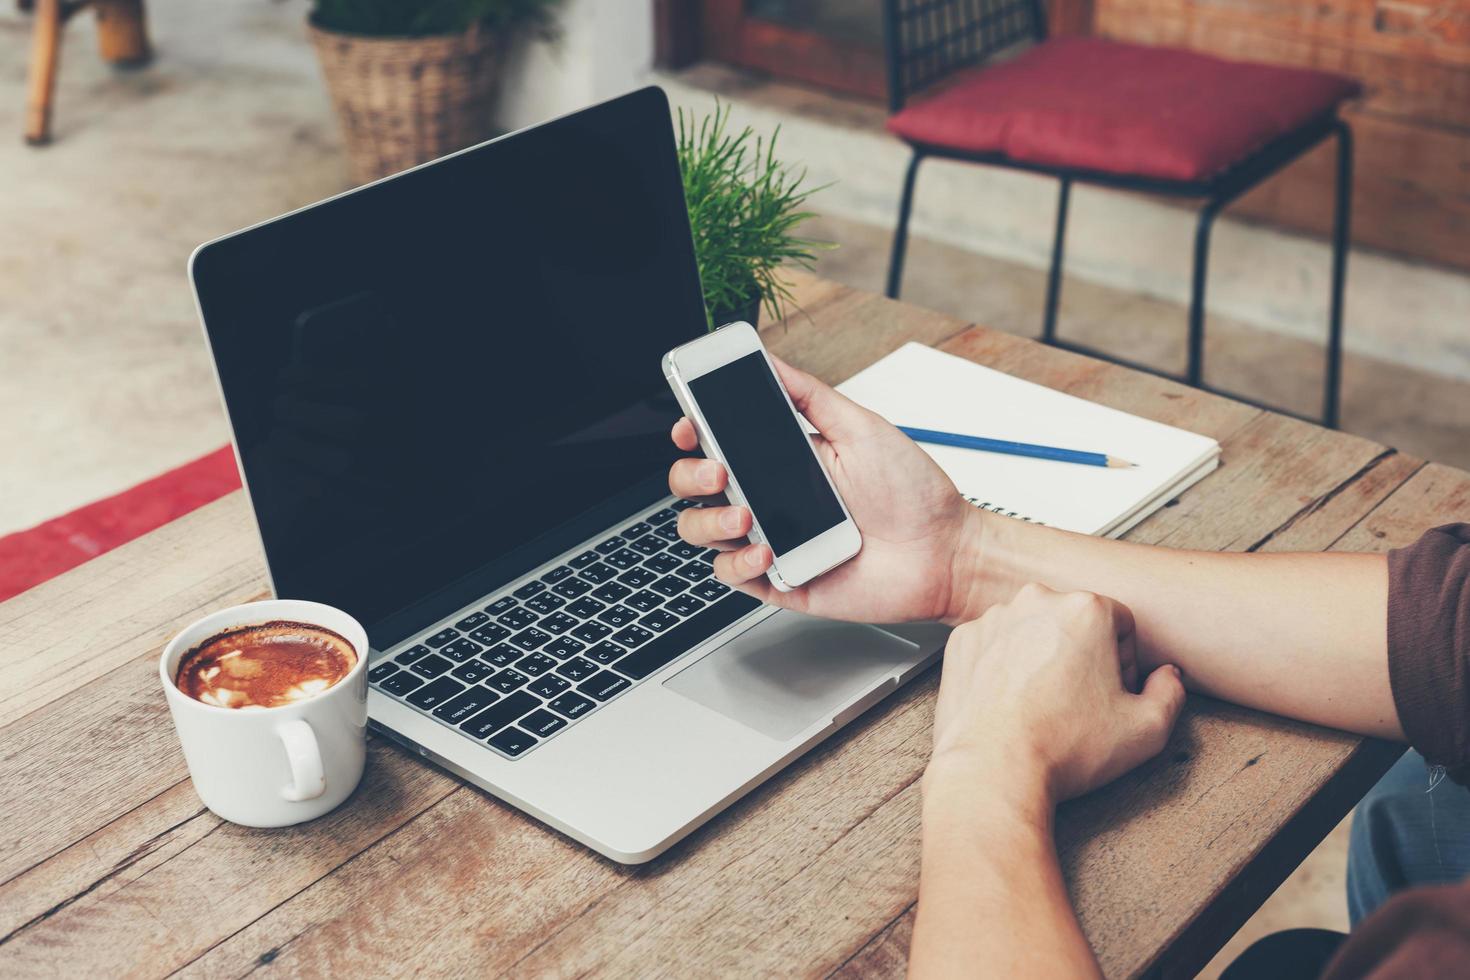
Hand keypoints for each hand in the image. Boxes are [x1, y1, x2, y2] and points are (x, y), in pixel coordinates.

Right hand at [668, 356, 977, 623]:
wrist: (943, 552)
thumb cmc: (913, 493)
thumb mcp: (860, 427)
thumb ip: (809, 396)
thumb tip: (769, 361)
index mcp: (782, 458)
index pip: (716, 442)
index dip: (692, 432)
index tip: (689, 425)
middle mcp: (768, 497)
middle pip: (694, 486)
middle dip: (689, 475)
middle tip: (717, 470)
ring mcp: (770, 540)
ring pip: (701, 531)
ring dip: (709, 520)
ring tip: (745, 514)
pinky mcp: (779, 580)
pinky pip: (731, 575)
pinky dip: (738, 562)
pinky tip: (765, 551)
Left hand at [929, 584, 1185, 806]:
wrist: (993, 769)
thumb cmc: (1065, 748)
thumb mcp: (1146, 730)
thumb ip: (1171, 692)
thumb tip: (1167, 676)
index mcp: (1086, 610)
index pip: (1120, 624)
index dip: (1123, 662)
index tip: (1111, 691)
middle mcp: (1036, 601)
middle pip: (1074, 621)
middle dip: (1082, 654)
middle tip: (1078, 700)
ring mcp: (994, 619)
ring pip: (1032, 630)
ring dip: (1040, 656)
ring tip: (1041, 703)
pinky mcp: (963, 640)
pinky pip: (994, 644)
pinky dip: (1003, 665)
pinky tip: (1011, 701)